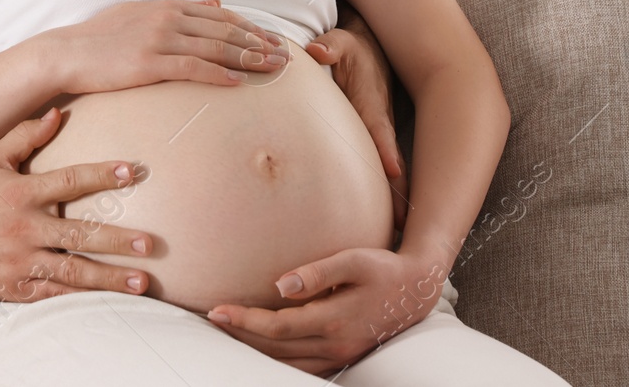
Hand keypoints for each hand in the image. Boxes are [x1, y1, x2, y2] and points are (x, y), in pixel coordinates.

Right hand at [0, 107, 155, 301]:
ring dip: (110, 277)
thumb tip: (57, 114)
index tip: (132, 172)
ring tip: (143, 281)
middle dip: (117, 240)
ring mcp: (21, 261)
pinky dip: (83, 297)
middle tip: (150, 243)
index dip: (101, 175)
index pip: (69, 181)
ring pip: (73, 272)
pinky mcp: (17, 287)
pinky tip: (110, 299)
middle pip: (78, 234)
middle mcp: (25, 228)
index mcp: (22, 193)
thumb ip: (24, 136)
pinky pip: (55, 294)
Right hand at [40, 0, 289, 95]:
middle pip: (225, 31)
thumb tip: (213, 1)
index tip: (273, 40)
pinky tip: (237, 83)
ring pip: (215, 48)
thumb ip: (179, 9)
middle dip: (259, 44)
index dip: (251, 28)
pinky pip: (192, 68)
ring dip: (248, 59)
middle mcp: (168, 18)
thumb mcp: (140, 13)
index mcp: (167, 6)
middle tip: (285, 57)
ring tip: (272, 70)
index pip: (220, 16)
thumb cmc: (101, 37)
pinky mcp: (149, 62)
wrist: (67, 52)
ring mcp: (159, 39)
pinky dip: (218, 74)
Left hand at [207, 247, 449, 375]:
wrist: (416, 290)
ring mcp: (340, 355)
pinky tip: (261, 348)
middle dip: (241, 336)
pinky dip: (277, 360)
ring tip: (227, 334)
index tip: (217, 310)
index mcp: (334, 320)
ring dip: (255, 352)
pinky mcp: (343, 357)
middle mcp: (335, 344)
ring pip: (287, 363)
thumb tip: (280, 284)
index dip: (245, 321)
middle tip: (211, 320)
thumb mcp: (353, 260)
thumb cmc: (382, 268)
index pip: (278, 327)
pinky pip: (302, 368)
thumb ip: (317, 272)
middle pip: (276, 349)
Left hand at [304, 0, 408, 231]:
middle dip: (399, 193)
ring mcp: (380, 137)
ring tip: (396, 239)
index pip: (379, 132)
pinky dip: (387, 199)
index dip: (386, 152)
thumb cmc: (352, 51)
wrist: (370, 51)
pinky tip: (385, 228)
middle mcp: (380, 126)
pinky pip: (380, 173)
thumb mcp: (341, 43)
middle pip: (391, 164)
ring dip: (395, 204)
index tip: (394, 173)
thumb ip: (331, 47)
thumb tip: (318, 50)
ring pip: (390, 175)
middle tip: (403, 224)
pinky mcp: (376, 145)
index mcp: (372, 106)